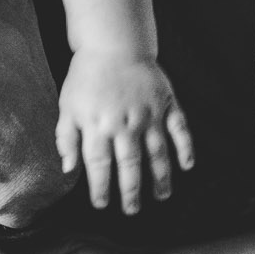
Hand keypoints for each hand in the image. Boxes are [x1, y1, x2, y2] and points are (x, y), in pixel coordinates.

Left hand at [55, 52, 193, 213]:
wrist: (112, 43)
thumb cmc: (86, 77)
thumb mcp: (68, 106)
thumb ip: (67, 138)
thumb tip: (68, 170)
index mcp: (98, 125)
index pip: (99, 166)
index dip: (100, 188)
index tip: (101, 204)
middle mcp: (125, 124)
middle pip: (130, 165)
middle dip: (131, 191)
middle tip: (132, 210)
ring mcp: (149, 114)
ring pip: (157, 153)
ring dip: (160, 178)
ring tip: (161, 196)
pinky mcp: (166, 103)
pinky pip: (180, 129)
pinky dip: (186, 148)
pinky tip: (187, 166)